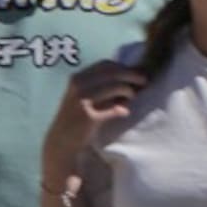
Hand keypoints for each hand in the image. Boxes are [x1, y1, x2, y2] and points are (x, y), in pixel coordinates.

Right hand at [40, 57, 147, 183]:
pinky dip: (121, 109)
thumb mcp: (83, 96)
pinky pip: (113, 109)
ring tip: (133, 96)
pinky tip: (125, 111)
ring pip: (114, 88)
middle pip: (112, 73)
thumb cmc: (76, 118)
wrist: (62, 141)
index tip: (135, 73)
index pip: (105, 65)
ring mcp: (82, 100)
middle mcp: (79, 85)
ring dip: (128, 91)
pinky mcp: (89, 116)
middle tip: (144, 81)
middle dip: (131, 75)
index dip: (123, 67)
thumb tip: (128, 78)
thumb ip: (100, 86)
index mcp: (78, 78)